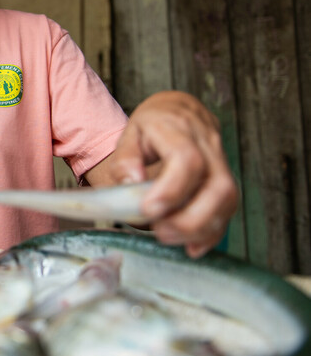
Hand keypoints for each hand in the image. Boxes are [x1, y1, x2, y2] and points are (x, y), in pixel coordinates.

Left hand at [110, 91, 238, 257]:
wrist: (179, 111)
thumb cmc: (152, 126)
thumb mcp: (129, 133)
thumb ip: (125, 159)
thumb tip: (130, 183)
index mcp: (177, 128)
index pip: (186, 159)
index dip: (171, 189)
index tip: (149, 209)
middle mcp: (207, 143)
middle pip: (217, 184)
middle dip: (191, 218)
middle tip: (161, 231)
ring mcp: (221, 160)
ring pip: (228, 198)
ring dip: (202, 228)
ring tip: (171, 237)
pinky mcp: (226, 177)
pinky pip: (229, 207)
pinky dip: (213, 231)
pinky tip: (192, 244)